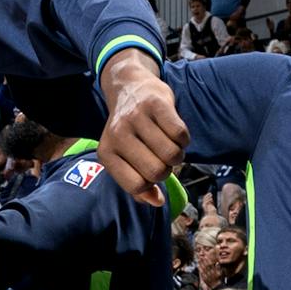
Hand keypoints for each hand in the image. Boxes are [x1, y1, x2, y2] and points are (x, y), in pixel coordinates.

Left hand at [97, 51, 189, 206]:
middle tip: (161, 157)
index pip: (137, 186)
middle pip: (157, 172)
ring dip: (178, 154)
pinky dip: (184, 139)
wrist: (129, 87)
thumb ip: (138, 185)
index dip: (152, 185)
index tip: (151, 173)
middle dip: (167, 170)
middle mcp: (117, 134)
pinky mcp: (155, 103)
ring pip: (172, 155)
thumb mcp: (124, 157)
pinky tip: (175, 132)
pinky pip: (181, 134)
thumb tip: (158, 202)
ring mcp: (136, 117)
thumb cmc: (131, 130)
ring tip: (169, 144)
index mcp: (106, 153)